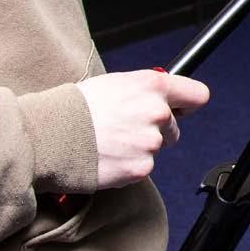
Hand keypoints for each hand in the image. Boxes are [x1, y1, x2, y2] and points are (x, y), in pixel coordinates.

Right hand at [77, 69, 209, 189]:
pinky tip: (108, 156)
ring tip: (110, 141)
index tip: (181, 108)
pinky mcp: (141, 168)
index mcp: (152, 86)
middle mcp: (157, 112)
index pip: (196, 95)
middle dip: (153, 130)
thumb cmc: (77, 106)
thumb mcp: (115, 82)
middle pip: (172, 128)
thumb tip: (159, 97)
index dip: (187, 103)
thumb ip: (143, 90)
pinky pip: (142, 168)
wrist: (53, 134)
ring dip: (138, 149)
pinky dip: (127, 166)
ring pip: (154, 148)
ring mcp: (150, 142)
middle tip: (123, 128)